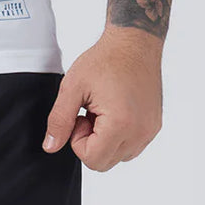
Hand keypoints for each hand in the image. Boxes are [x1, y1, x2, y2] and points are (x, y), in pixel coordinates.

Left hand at [41, 27, 163, 170]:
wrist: (133, 42)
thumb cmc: (104, 59)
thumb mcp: (73, 87)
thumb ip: (59, 120)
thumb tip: (50, 147)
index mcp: (120, 124)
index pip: (92, 160)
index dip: (78, 140)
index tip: (81, 115)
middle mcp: (140, 132)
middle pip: (105, 162)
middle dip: (91, 142)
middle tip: (90, 111)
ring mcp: (150, 130)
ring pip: (119, 156)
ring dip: (105, 139)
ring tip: (103, 109)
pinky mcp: (154, 126)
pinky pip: (132, 146)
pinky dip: (119, 135)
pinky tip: (115, 109)